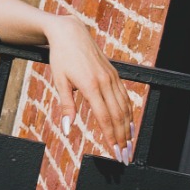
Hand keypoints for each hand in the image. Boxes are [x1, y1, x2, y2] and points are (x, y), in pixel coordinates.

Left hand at [44, 14, 135, 161]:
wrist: (71, 33)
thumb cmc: (61, 57)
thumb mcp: (59, 82)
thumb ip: (66, 106)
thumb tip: (67, 129)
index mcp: (91, 86)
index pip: (104, 117)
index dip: (111, 136)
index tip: (115, 152)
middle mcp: (105, 82)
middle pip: (118, 115)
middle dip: (122, 138)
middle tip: (124, 156)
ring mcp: (112, 77)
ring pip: (124, 107)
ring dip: (127, 128)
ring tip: (129, 145)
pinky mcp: (114, 74)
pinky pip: (125, 97)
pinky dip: (129, 113)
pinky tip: (129, 124)